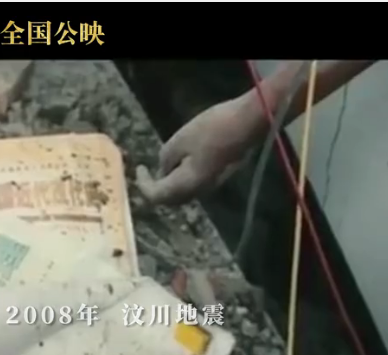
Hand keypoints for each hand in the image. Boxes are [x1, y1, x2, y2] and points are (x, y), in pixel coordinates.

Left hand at [136, 93, 262, 204]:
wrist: (249, 123)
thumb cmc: (213, 128)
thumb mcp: (181, 139)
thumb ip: (167, 158)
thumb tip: (164, 169)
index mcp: (187, 184)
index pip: (156, 196)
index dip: (143, 185)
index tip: (139, 168)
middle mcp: (200, 191)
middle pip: (170, 199)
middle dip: (156, 188)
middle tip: (147, 171)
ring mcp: (212, 185)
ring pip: (183, 193)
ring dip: (169, 184)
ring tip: (161, 165)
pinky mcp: (220, 176)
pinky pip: (194, 185)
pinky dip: (181, 178)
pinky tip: (181, 161)